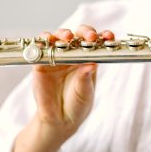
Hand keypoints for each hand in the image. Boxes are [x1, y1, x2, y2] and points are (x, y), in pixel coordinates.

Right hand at [30, 25, 112, 140]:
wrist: (59, 119)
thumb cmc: (77, 104)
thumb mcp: (85, 93)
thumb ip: (85, 79)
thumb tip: (91, 64)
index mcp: (89, 58)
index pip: (97, 42)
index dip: (103, 36)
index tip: (109, 36)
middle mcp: (73, 54)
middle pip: (79, 35)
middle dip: (85, 32)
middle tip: (90, 36)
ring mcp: (57, 56)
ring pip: (59, 37)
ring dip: (63, 34)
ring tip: (67, 37)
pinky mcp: (41, 62)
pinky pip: (41, 49)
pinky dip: (42, 42)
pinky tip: (46, 41)